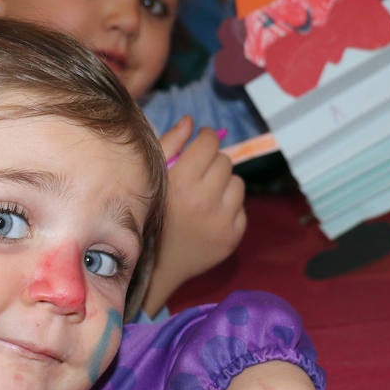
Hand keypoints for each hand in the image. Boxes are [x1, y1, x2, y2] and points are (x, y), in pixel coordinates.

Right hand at [141, 116, 246, 315]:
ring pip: (237, 182)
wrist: (156, 267)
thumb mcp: (150, 178)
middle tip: (199, 173)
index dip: (206, 138)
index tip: (202, 141)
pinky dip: (229, 208)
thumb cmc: (148, 216)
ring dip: (224, 184)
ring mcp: (222, 221)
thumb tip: (192, 121)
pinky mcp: (233, 237)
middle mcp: (205, 200)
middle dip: (213, 162)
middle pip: (225, 161)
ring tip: (205, 196)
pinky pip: (241, 207)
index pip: (210, 143)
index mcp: (181, 182)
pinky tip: (210, 215)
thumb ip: (169, 145)